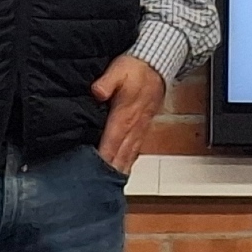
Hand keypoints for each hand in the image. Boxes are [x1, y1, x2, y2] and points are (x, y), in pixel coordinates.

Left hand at [90, 54, 165, 174]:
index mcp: (124, 115)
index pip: (111, 141)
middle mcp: (133, 126)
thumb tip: (97, 92)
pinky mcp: (143, 127)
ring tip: (110, 186)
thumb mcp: (118, 69)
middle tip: (98, 187)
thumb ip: (107, 82)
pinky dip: (129, 161)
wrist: (157, 65)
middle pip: (120, 154)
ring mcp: (139, 128)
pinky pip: (136, 149)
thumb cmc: (135, 68)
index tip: (94, 173)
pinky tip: (123, 169)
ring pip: (129, 154)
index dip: (103, 158)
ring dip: (120, 169)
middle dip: (110, 171)